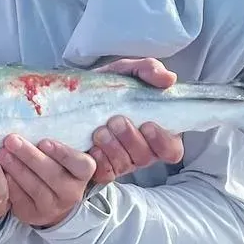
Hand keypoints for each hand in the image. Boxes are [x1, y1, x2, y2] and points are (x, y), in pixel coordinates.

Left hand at [0, 135, 95, 229]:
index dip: (63, 153)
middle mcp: (71, 192)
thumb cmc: (54, 168)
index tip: (44, 141)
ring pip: (35, 188)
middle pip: (52, 174)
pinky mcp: (33, 215)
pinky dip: (10, 185)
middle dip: (30, 156)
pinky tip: (0, 172)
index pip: (81, 165)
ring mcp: (53, 207)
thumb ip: (53, 145)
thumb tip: (30, 120)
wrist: (50, 202)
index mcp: (82, 175)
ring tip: (2, 154)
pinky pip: (21, 200)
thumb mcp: (62, 159)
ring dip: (16, 169)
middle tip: (11, 140)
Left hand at [89, 58, 184, 183]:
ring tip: (99, 131)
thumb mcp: (127, 71)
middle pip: (146, 157)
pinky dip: (99, 161)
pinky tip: (91, 149)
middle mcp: (142, 150)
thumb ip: (148, 70)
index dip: (163, 141)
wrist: (72, 96)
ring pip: (125, 165)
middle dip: (130, 139)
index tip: (147, 124)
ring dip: (113, 148)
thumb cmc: (109, 86)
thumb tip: (169, 79)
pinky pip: (105, 173)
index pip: (172, 149)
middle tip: (115, 120)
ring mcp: (122, 161)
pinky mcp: (102, 168)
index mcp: (156, 131)